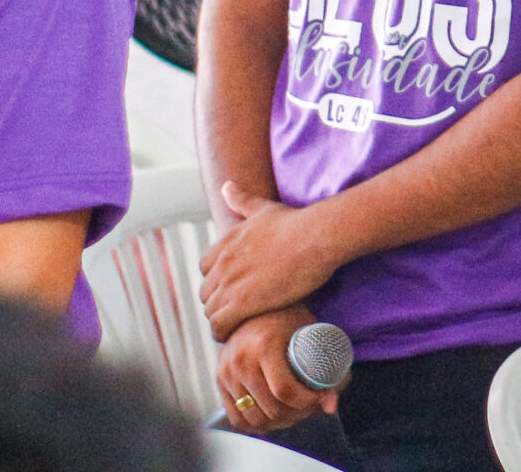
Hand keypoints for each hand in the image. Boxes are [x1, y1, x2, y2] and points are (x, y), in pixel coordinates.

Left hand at [201, 183, 343, 339]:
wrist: (315, 237)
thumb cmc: (296, 223)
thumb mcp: (264, 208)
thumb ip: (242, 200)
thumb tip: (226, 186)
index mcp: (225, 243)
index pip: (205, 268)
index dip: (218, 279)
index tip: (233, 286)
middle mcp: (222, 263)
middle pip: (207, 291)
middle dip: (218, 301)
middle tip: (237, 309)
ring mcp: (230, 284)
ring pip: (211, 310)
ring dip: (220, 318)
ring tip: (236, 325)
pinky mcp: (242, 303)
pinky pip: (219, 324)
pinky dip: (223, 331)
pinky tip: (234, 334)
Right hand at [216, 305, 336, 432]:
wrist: (253, 306)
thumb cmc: (288, 316)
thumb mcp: (310, 332)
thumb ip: (327, 366)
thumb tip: (332, 405)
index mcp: (264, 346)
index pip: (284, 390)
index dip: (307, 403)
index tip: (322, 399)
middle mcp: (241, 361)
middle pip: (271, 408)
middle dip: (297, 414)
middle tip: (312, 407)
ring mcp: (227, 373)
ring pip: (255, 418)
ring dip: (279, 423)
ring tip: (296, 413)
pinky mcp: (220, 381)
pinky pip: (237, 418)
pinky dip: (257, 425)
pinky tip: (274, 418)